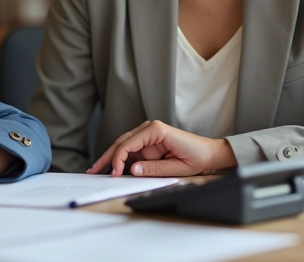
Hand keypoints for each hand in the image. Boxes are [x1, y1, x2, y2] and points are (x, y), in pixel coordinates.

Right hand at [86, 120, 237, 176]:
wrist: (209, 153)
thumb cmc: (197, 156)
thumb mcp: (177, 167)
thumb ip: (153, 168)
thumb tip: (131, 169)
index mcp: (156, 130)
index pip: (129, 143)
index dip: (118, 159)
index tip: (113, 173)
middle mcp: (149, 129)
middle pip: (121, 142)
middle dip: (106, 157)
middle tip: (93, 170)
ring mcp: (148, 135)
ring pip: (123, 145)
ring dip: (110, 158)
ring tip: (97, 170)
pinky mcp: (149, 143)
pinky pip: (131, 151)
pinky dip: (120, 159)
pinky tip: (111, 168)